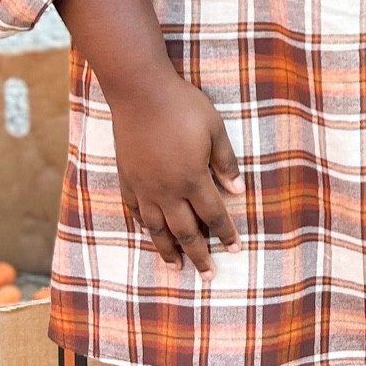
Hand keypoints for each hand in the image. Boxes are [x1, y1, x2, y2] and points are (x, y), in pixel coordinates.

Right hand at [109, 66, 244, 274]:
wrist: (139, 90)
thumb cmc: (182, 105)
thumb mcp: (214, 129)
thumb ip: (225, 163)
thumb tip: (238, 192)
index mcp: (192, 179)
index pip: (213, 215)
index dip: (225, 234)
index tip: (234, 250)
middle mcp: (167, 190)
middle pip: (185, 231)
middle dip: (198, 254)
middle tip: (207, 274)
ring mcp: (144, 186)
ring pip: (157, 227)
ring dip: (168, 249)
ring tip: (176, 266)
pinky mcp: (127, 178)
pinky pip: (135, 210)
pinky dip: (144, 225)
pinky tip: (149, 232)